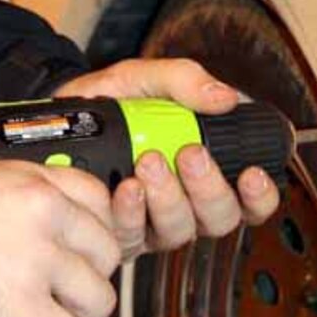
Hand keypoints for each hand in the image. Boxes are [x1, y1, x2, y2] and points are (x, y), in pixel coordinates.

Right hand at [0, 158, 119, 316]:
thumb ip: (18, 202)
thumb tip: (42, 231)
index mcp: (32, 182)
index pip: (99, 199)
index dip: (97, 233)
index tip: (85, 254)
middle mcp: (44, 215)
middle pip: (106, 253)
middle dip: (89, 279)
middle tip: (67, 296)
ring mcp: (37, 262)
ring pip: (99, 299)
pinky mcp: (23, 309)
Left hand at [54, 57, 282, 260]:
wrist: (58, 116)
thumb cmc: (112, 101)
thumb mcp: (146, 78)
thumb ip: (185, 81)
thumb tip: (225, 97)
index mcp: (206, 169)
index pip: (249, 199)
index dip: (259, 196)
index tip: (251, 173)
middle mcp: (186, 202)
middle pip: (219, 219)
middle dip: (208, 189)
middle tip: (189, 154)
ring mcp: (153, 222)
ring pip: (179, 231)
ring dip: (169, 199)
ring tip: (149, 163)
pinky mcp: (120, 233)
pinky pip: (133, 237)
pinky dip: (131, 213)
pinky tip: (125, 188)